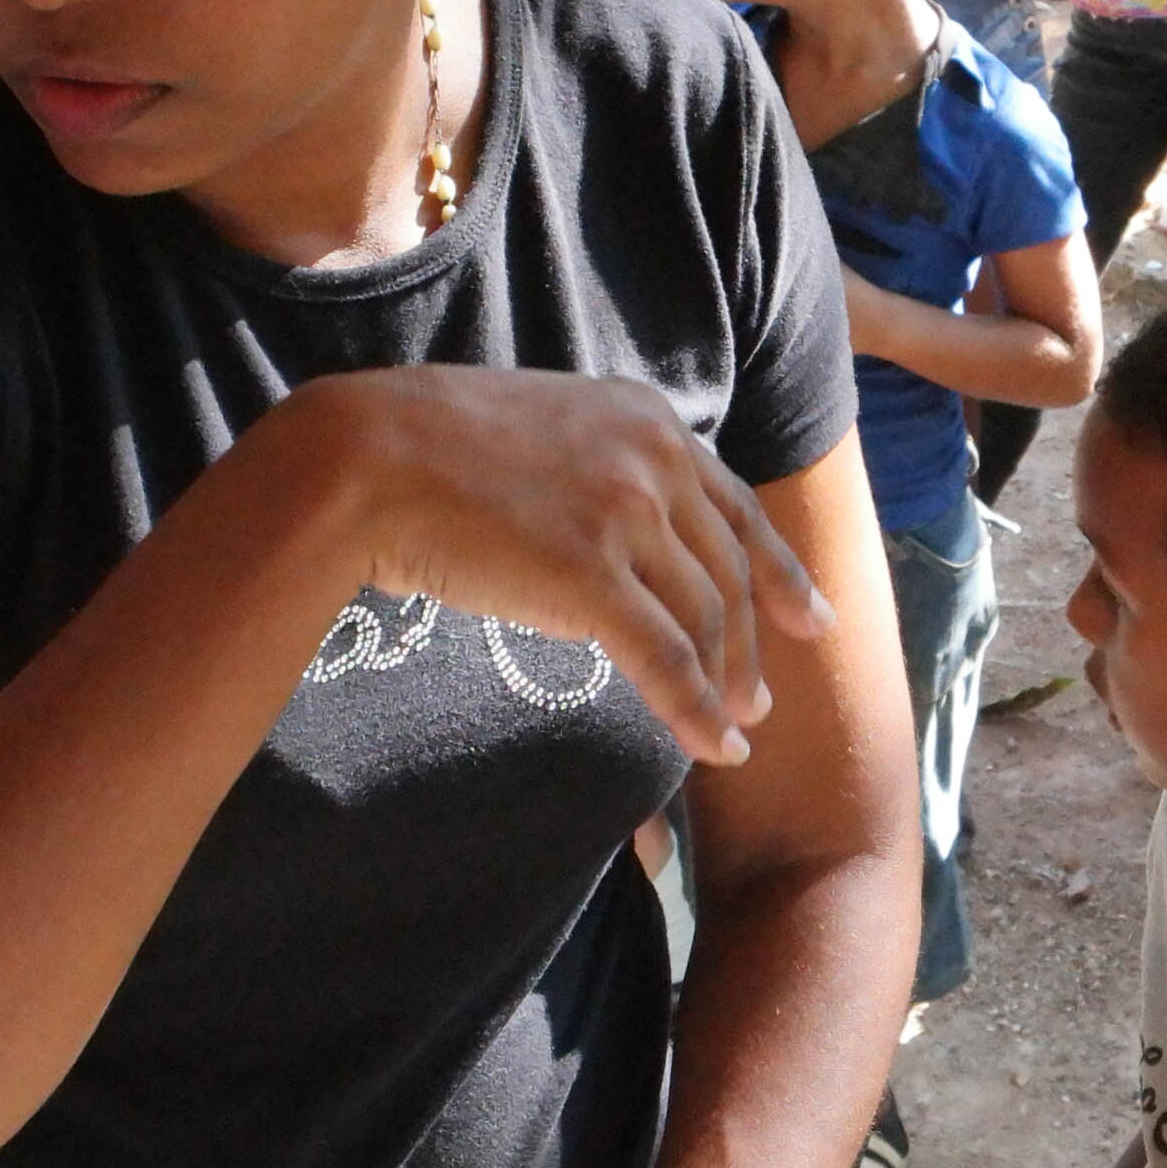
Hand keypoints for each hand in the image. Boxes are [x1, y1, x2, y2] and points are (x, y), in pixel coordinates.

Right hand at [275, 364, 829, 764]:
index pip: (733, 505)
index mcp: (644, 419)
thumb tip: (612, 531)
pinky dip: (697, 711)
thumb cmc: (422, 448)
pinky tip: (713, 747)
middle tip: (759, 697)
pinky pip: (666, 658)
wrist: (362, 458)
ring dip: (726, 683)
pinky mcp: (590, 575)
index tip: (804, 617)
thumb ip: (594, 466)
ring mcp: (626, 513)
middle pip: (727, 568)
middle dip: (754, 639)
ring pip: (705, 616)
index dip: (777, 569)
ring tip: (733, 727)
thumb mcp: (540, 430)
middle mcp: (652, 459)